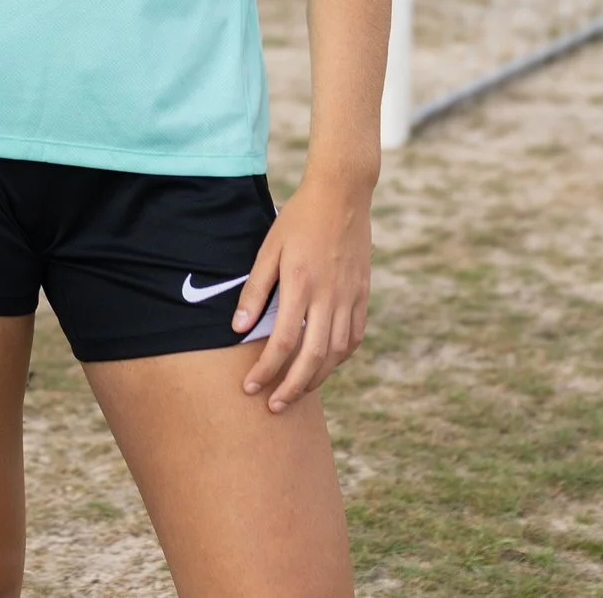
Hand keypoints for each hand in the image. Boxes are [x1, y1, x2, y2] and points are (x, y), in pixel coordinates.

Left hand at [231, 169, 373, 413]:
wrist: (342, 195)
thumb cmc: (298, 219)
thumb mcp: (269, 248)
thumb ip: (255, 290)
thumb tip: (239, 329)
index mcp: (302, 284)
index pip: (284, 343)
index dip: (267, 371)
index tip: (250, 387)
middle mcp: (330, 296)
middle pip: (314, 358)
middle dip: (292, 389)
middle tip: (273, 407)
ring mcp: (351, 297)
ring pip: (336, 354)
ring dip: (316, 379)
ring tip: (295, 393)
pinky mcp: (363, 295)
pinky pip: (354, 338)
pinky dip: (339, 359)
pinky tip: (323, 366)